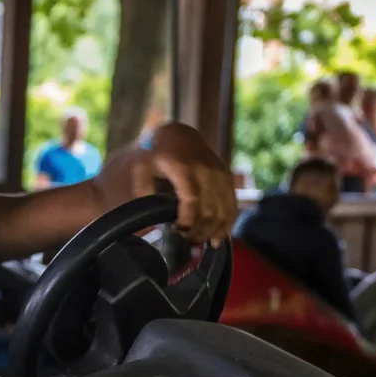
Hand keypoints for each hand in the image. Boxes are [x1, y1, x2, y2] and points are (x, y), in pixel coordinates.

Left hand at [131, 122, 237, 243]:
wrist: (182, 135)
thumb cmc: (158, 154)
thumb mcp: (143, 167)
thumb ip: (143, 192)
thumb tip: (151, 220)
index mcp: (183, 168)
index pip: (191, 200)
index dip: (187, 221)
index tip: (178, 232)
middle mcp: (206, 172)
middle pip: (208, 211)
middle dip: (198, 231)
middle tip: (186, 241)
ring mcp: (220, 175)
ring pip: (222, 212)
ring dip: (212, 232)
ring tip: (199, 242)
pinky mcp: (228, 179)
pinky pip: (232, 207)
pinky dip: (227, 225)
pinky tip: (217, 238)